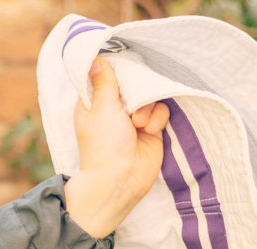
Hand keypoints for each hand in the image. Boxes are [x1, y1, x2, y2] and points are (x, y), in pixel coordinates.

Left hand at [64, 57, 170, 238]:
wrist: (121, 180)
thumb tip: (96, 59)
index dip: (117, 70)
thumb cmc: (104, 145)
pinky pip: (162, 110)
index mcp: (94, 103)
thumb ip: (104, 83)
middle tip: (132, 105)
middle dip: (137, 91)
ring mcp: (134, 119)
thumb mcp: (102, 109)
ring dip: (148, 108)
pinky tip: (150, 131)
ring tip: (139, 124)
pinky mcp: (152, 128)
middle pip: (132, 83)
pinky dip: (157, 119)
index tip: (126, 67)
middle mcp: (113, 109)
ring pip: (150, 96)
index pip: (106, 76)